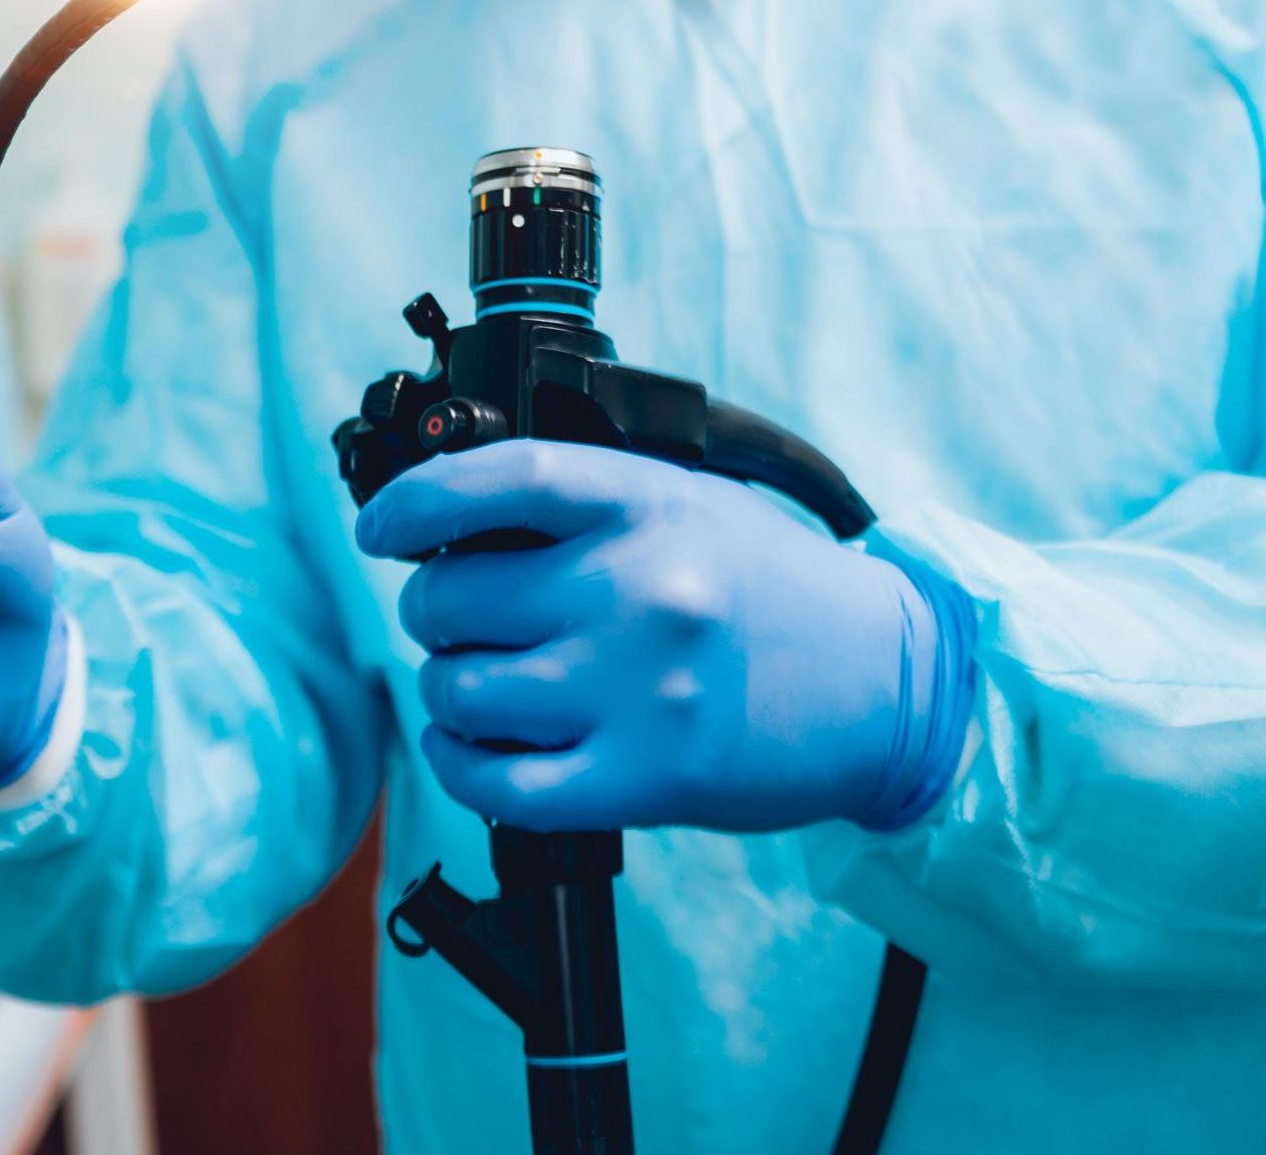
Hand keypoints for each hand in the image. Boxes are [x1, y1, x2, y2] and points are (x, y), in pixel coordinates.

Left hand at [358, 440, 954, 834]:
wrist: (886, 681)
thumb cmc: (769, 588)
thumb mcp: (685, 504)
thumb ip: (582, 509)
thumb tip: (447, 529)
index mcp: (646, 503)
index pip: (497, 480)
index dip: (414, 502)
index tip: (378, 526)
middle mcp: (638, 590)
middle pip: (452, 598)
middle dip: (433, 609)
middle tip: (457, 617)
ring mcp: (638, 690)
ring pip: (460, 691)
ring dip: (446, 687)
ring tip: (476, 679)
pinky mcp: (644, 778)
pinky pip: (498, 784)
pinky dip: (459, 764)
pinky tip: (467, 745)